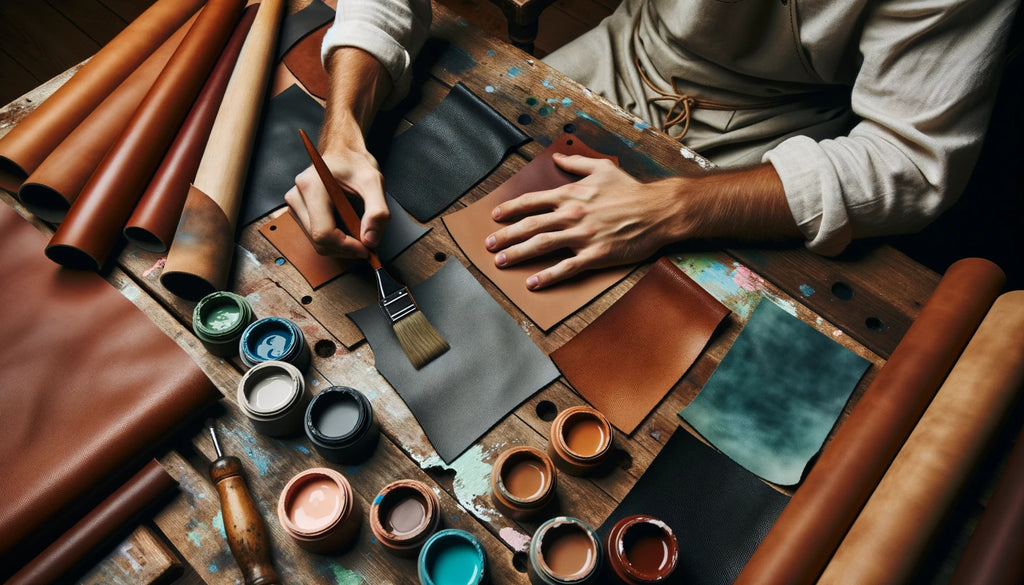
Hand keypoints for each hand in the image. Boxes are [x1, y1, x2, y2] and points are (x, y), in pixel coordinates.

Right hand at [285, 147, 389, 258]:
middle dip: (346, 248)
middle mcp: (297, 196)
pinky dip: (334, 240)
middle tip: (367, 243)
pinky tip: (346, 227)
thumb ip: (377, 212)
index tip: (365, 249)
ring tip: (358, 231)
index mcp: (312, 187)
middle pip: (319, 242)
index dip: (347, 247)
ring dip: (341, 245)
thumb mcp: (374, 183)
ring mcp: (294, 205)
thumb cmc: (355, 164)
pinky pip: (315, 237)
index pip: (324, 233)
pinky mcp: (298, 211)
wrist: (342, 153)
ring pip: (317, 243)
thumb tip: (370, 240)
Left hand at [485, 153, 686, 289]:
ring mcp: (582, 236)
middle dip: (506, 235)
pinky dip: (547, 276)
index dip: (511, 209)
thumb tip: (557, 159)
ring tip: (501, 261)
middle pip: (530, 225)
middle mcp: (572, 215)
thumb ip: (576, 164)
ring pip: (542, 245)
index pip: (533, 201)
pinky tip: (533, 282)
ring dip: (518, 254)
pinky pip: (566, 267)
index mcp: (572, 195)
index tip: (496, 216)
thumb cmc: (631, 190)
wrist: (657, 210)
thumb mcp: (602, 168)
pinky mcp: (595, 254)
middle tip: (489, 245)